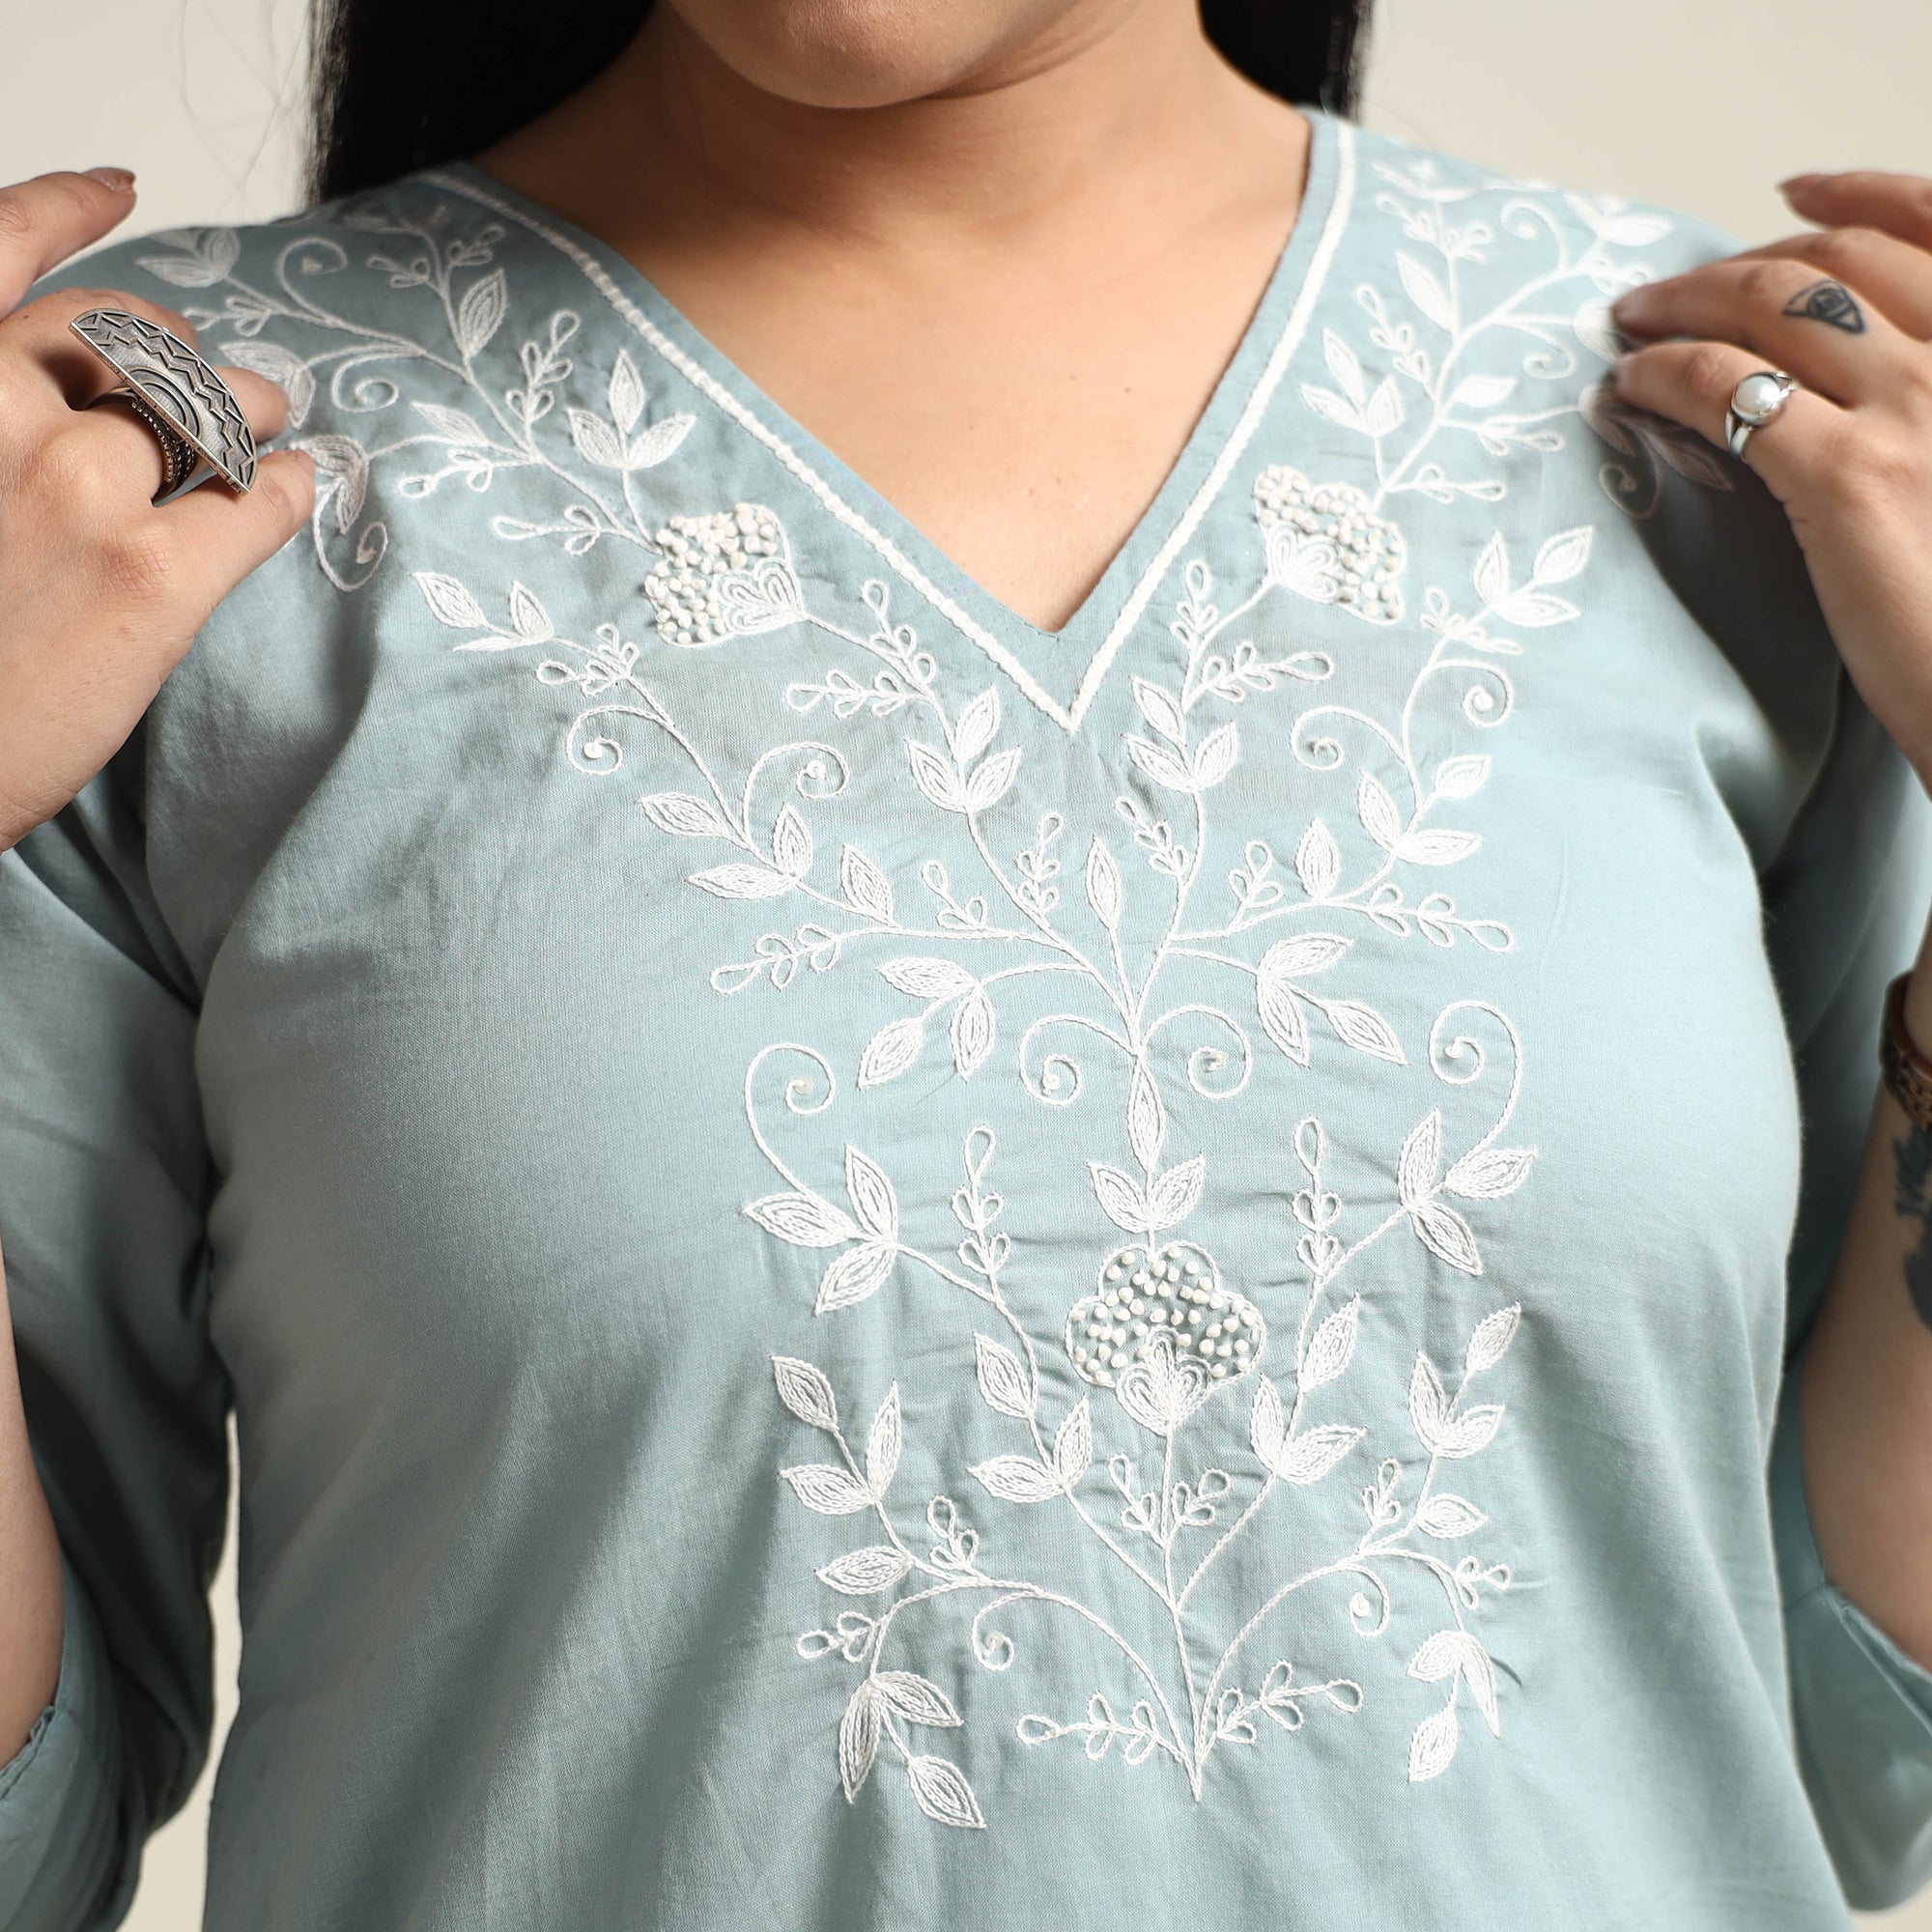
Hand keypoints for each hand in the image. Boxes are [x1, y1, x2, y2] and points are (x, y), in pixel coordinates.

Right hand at [0, 167, 312, 852]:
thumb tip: (50, 400)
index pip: (1, 250)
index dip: (67, 207)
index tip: (117, 187)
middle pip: (128, 338)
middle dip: (183, 353)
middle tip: (217, 383)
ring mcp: (78, 490)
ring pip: (209, 411)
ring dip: (252, 412)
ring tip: (272, 427)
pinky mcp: (154, 576)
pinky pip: (256, 501)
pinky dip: (287, 489)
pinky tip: (299, 489)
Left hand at [1609, 173, 1931, 786]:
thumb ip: (1930, 409)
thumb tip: (1857, 388)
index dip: (1858, 191)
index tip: (1790, 186)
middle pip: (1837, 261)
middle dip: (1740, 261)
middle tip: (1668, 291)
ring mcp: (1917, 409)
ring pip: (1774, 303)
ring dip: (1686, 300)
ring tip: (1630, 323)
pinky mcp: (1849, 479)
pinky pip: (1729, 391)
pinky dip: (1663, 375)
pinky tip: (1628, 389)